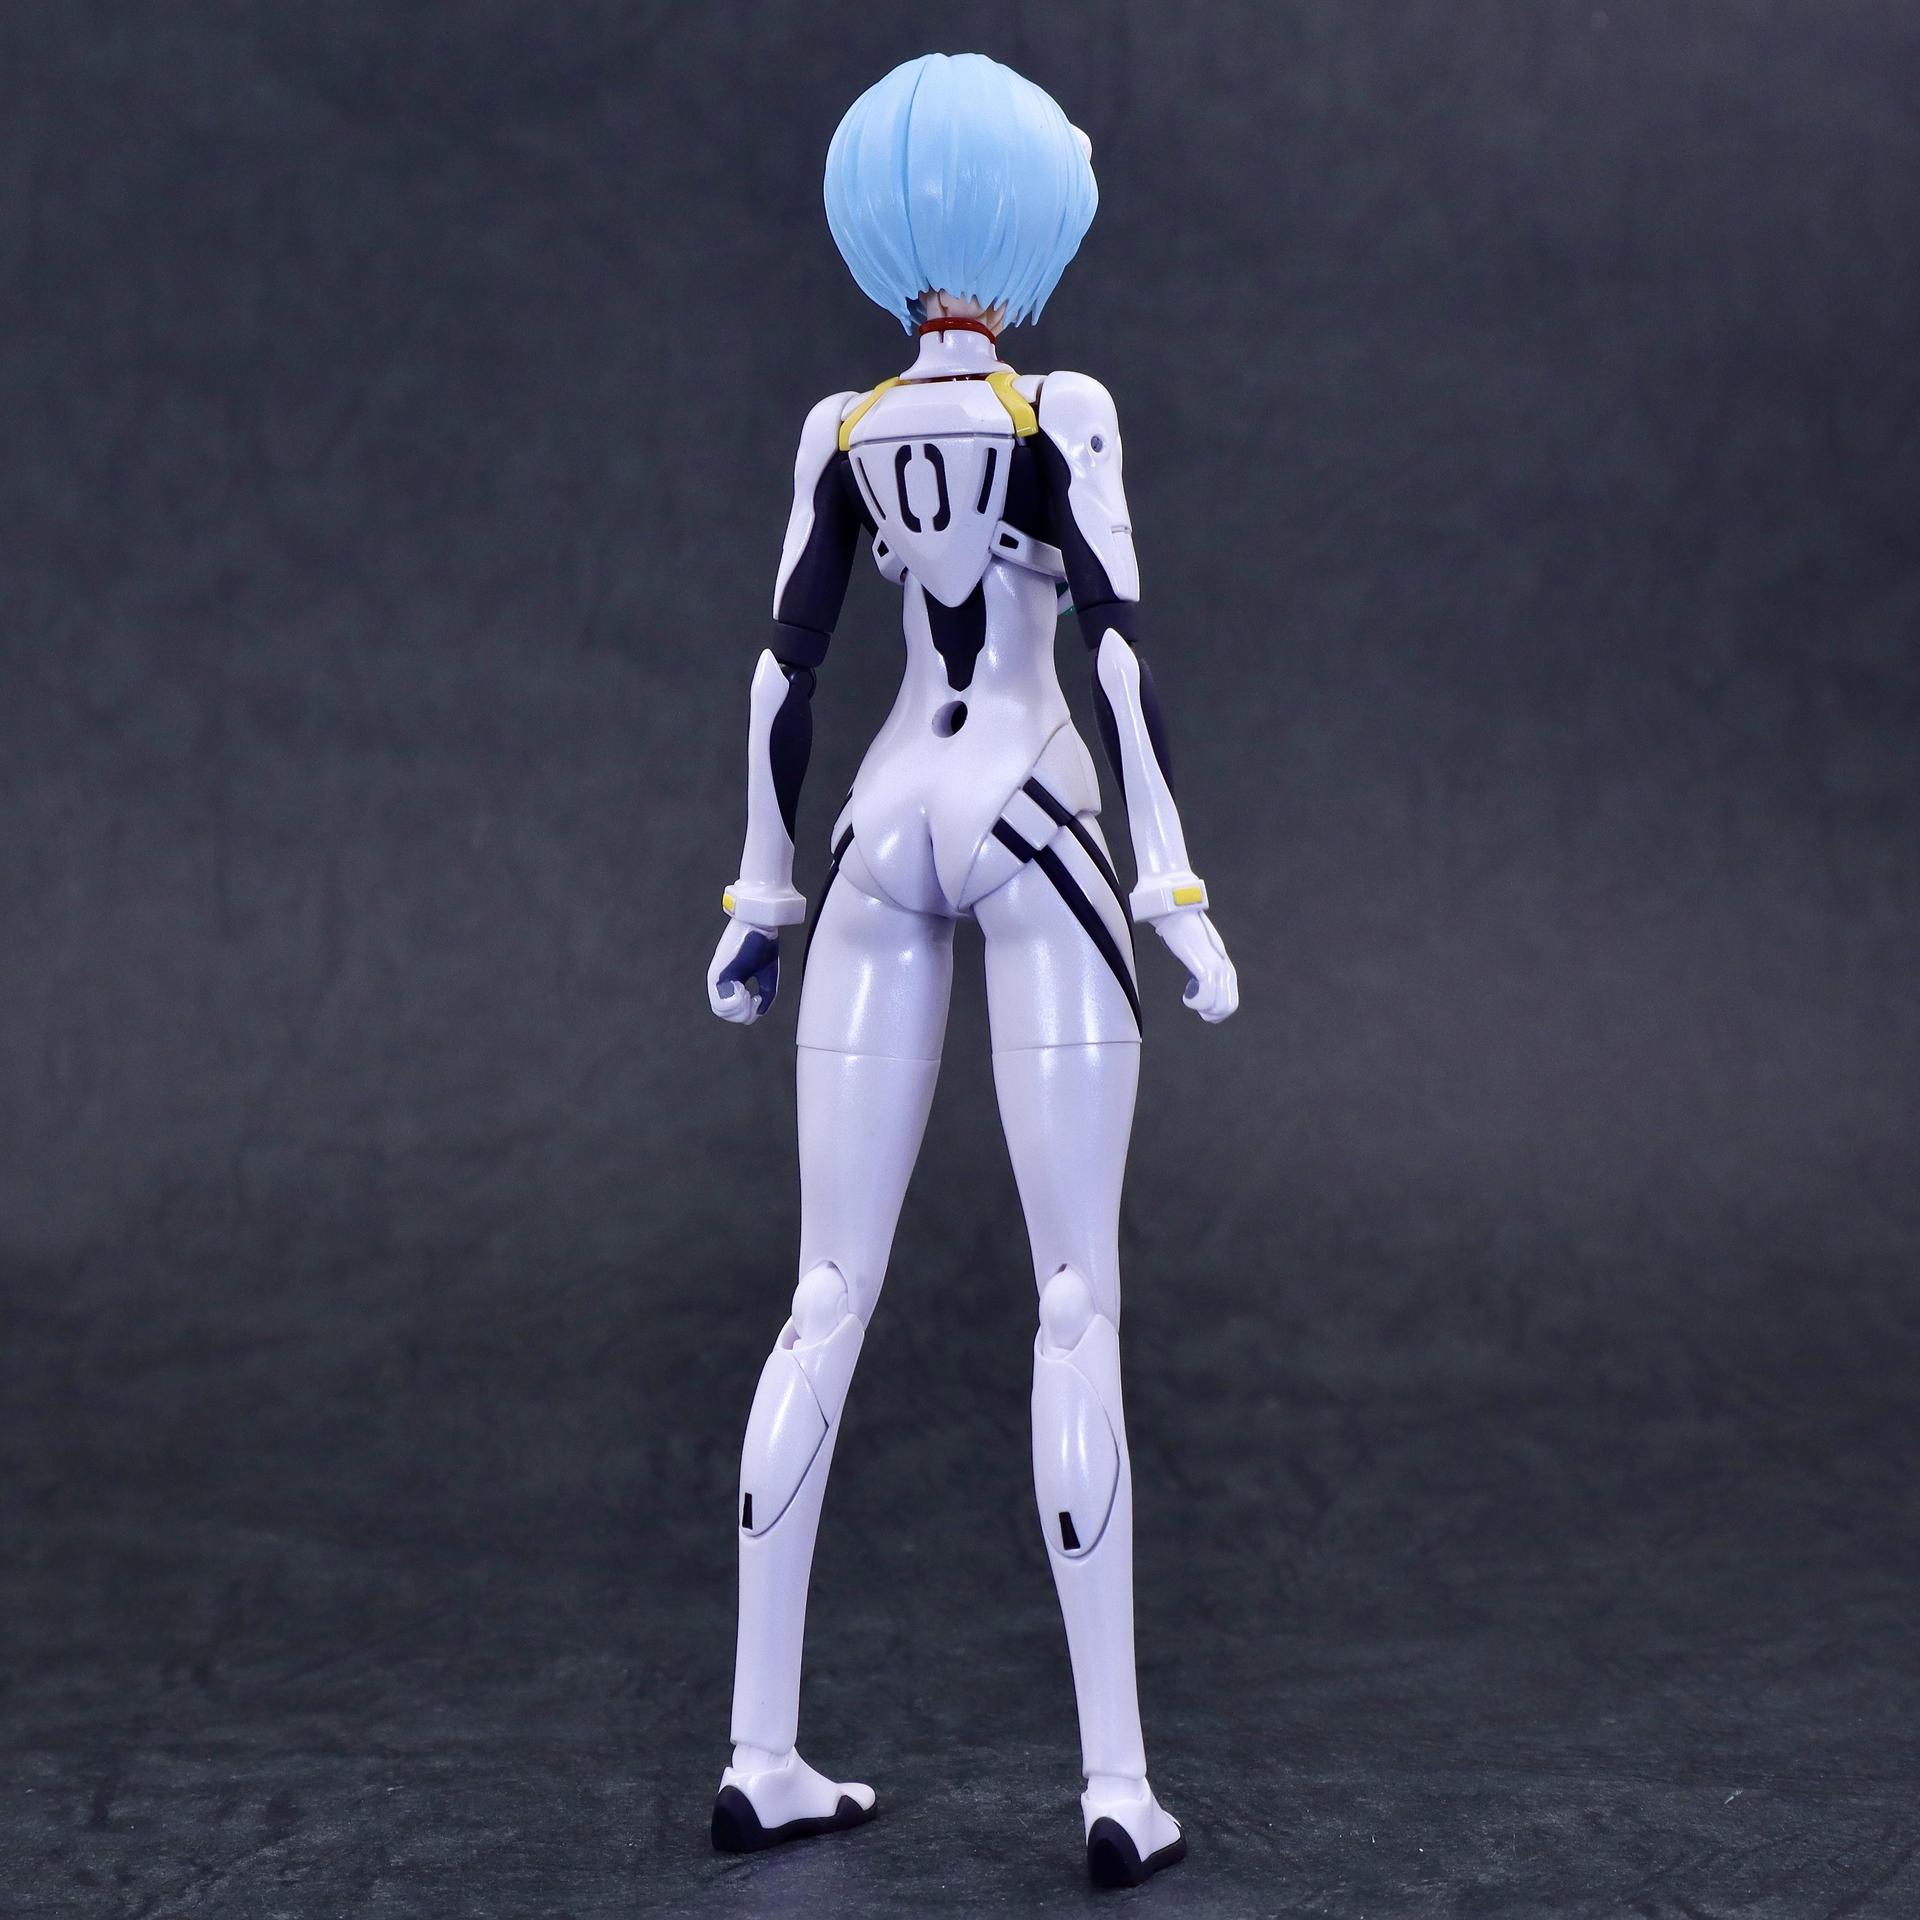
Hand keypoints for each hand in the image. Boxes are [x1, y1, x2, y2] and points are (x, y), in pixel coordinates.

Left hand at [707, 920, 781, 1024]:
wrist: (758, 926)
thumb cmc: (762, 944)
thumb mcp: (767, 975)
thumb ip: (765, 996)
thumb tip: (760, 1012)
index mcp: (732, 981)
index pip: (733, 1011)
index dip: (747, 1013)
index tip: (758, 1000)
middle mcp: (722, 982)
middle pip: (727, 1014)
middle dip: (744, 1013)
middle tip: (753, 998)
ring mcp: (716, 979)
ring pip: (721, 1011)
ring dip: (740, 1007)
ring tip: (747, 991)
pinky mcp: (715, 975)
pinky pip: (720, 1003)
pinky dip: (735, 1002)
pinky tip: (742, 988)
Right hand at [1152, 907, 1238, 1022]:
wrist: (1176, 916)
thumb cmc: (1183, 935)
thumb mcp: (1198, 955)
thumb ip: (1203, 968)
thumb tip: (1198, 982)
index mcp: (1226, 968)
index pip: (1231, 1003)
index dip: (1214, 1012)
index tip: (1197, 1002)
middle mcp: (1226, 969)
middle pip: (1229, 1007)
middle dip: (1210, 1014)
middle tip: (1193, 1002)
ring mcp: (1217, 968)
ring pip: (1220, 1005)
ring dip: (1202, 1009)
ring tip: (1190, 998)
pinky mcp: (1205, 966)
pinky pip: (1208, 996)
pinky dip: (1196, 1003)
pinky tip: (1187, 996)